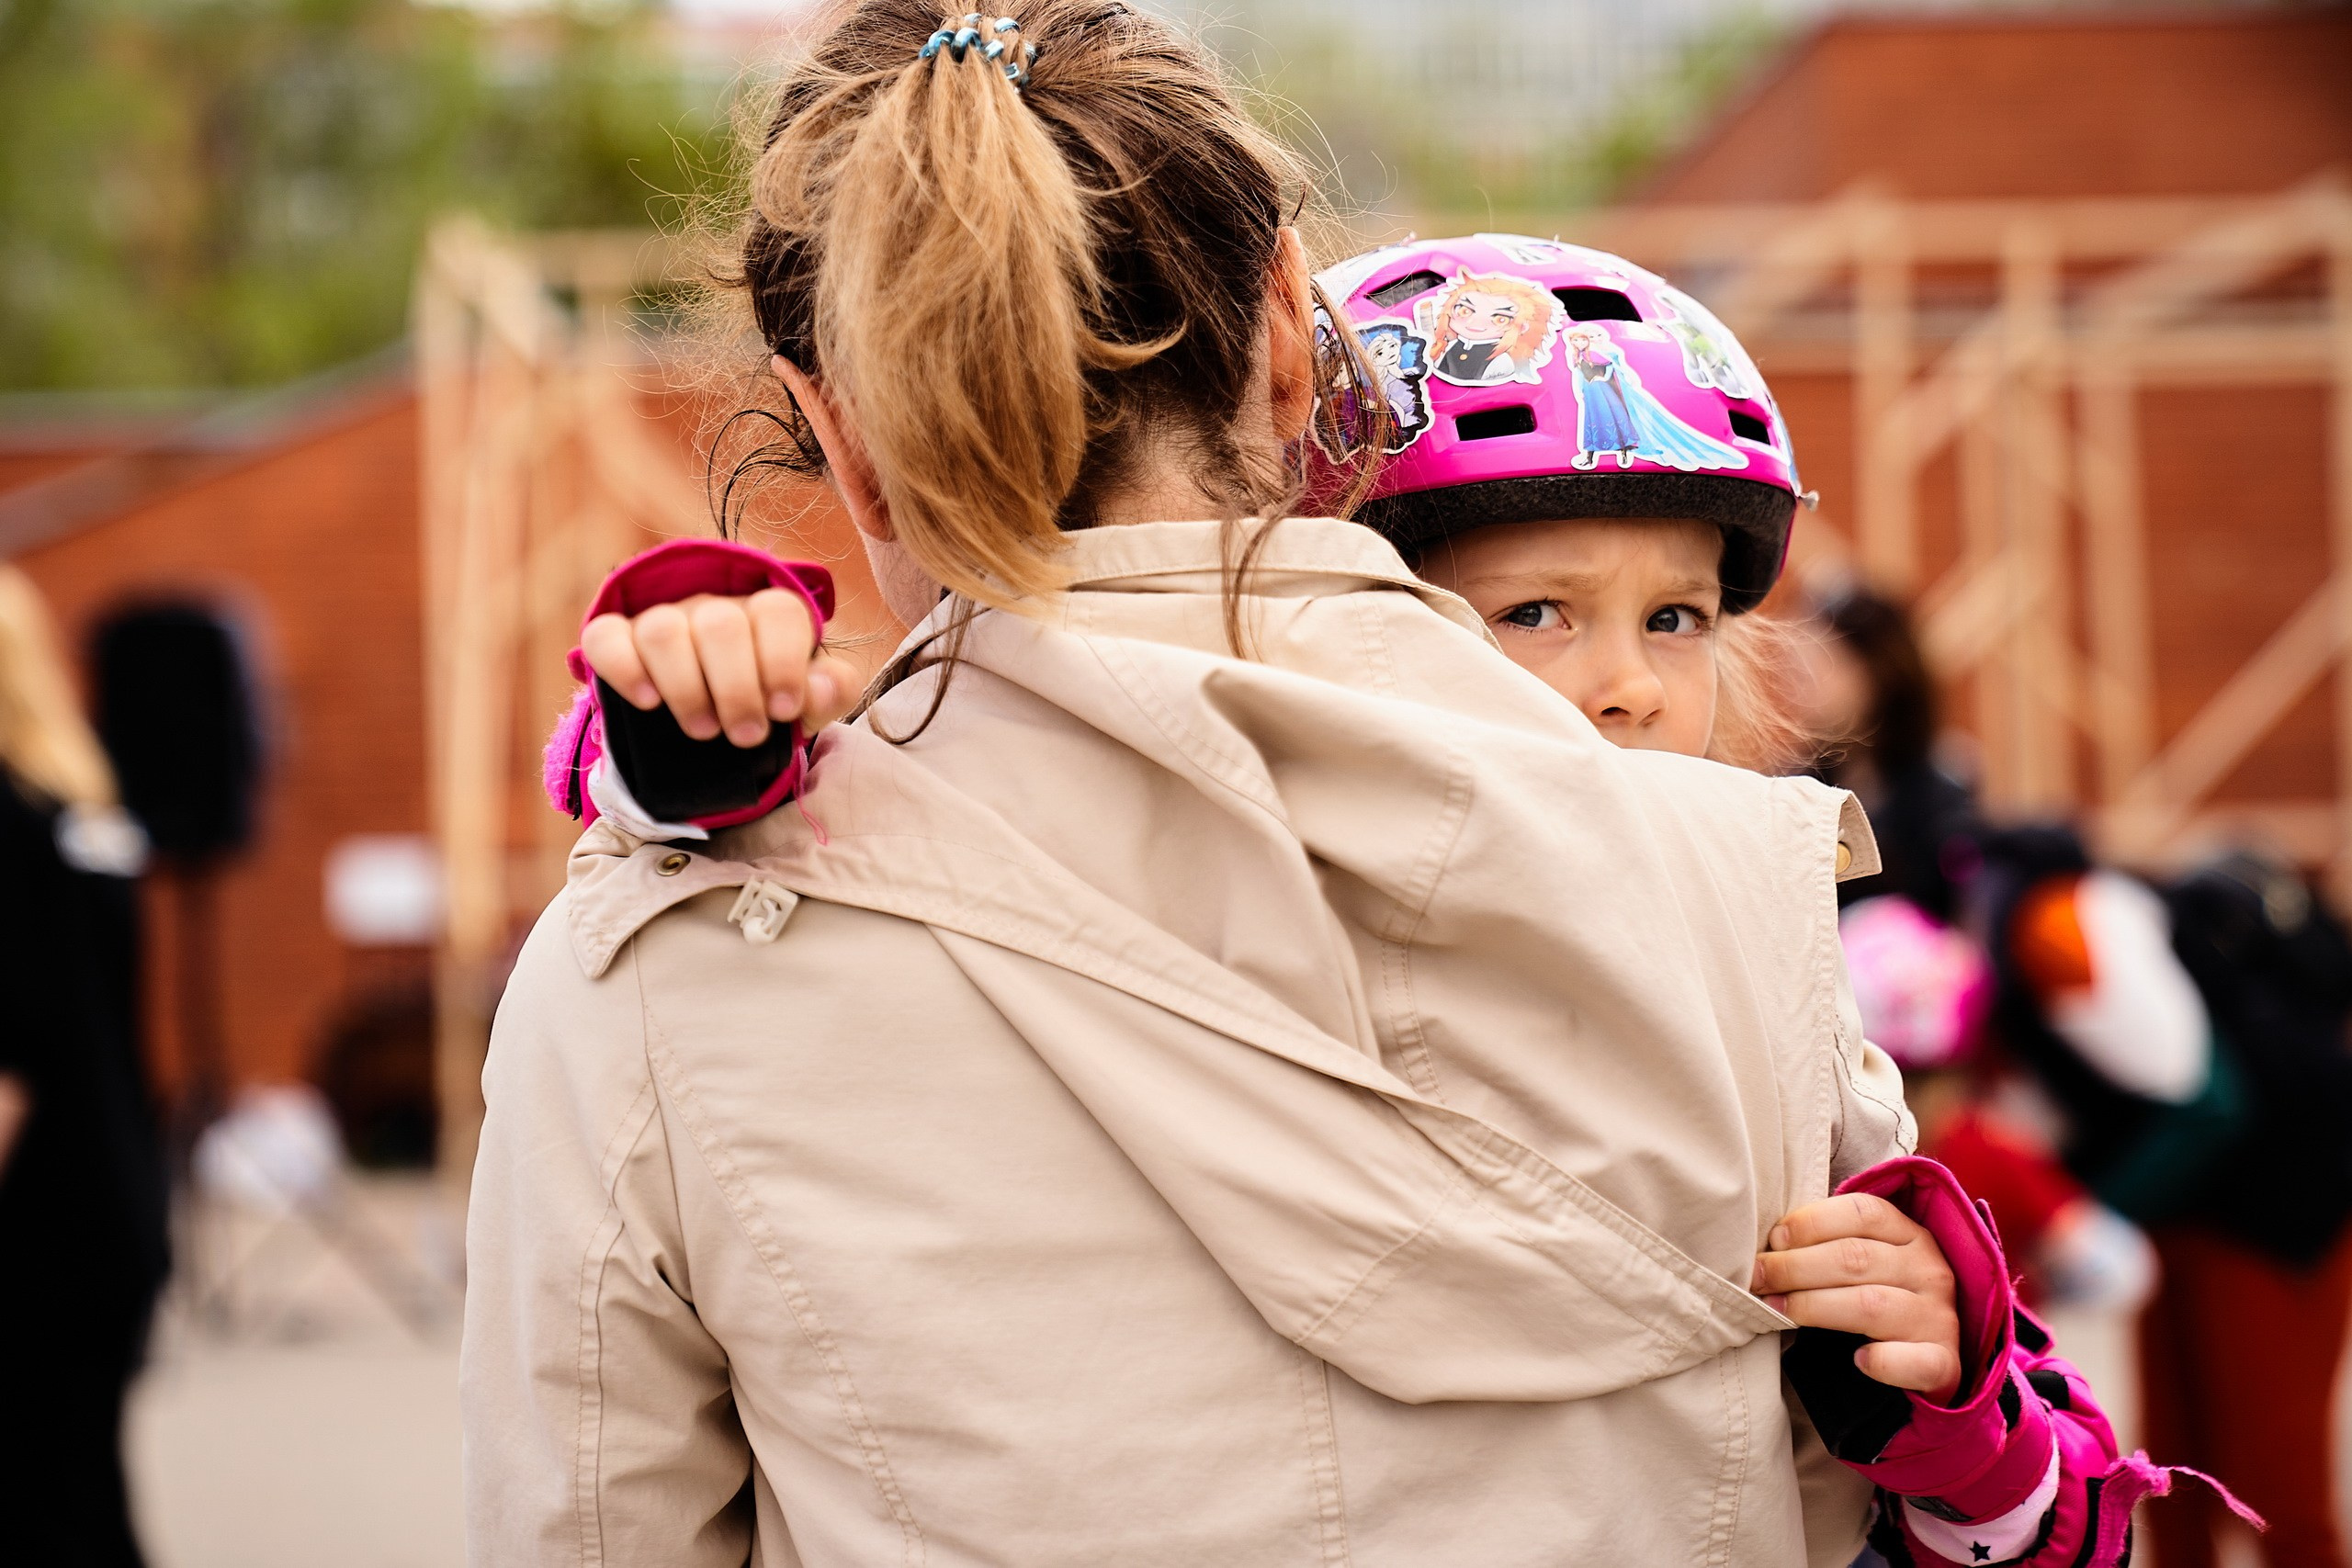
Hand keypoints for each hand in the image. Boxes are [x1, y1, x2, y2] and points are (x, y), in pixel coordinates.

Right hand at [581, 590, 861, 747]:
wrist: (711, 721)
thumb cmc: (765, 702)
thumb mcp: (807, 702)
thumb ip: (830, 691)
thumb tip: (820, 688)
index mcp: (766, 615)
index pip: (778, 611)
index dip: (782, 661)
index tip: (784, 711)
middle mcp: (714, 608)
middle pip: (721, 624)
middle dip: (736, 688)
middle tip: (745, 735)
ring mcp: (663, 619)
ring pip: (663, 630)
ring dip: (685, 687)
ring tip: (703, 731)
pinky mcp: (617, 639)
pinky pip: (607, 637)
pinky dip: (625, 670)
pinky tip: (648, 702)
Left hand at [1754, 1192, 1962, 1402]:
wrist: (1927, 1358)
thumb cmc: (1878, 1296)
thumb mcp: (1865, 1260)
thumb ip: (1828, 1245)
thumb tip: (1767, 1245)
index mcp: (1911, 1234)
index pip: (1862, 1212)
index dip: (1811, 1222)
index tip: (1774, 1239)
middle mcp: (1929, 1270)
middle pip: (1856, 1257)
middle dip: (1794, 1266)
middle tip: (1757, 1277)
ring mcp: (1939, 1317)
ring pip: (1870, 1304)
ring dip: (1813, 1306)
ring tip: (1776, 1310)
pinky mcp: (1944, 1363)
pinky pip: (1916, 1362)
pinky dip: (1885, 1361)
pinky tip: (1859, 1360)